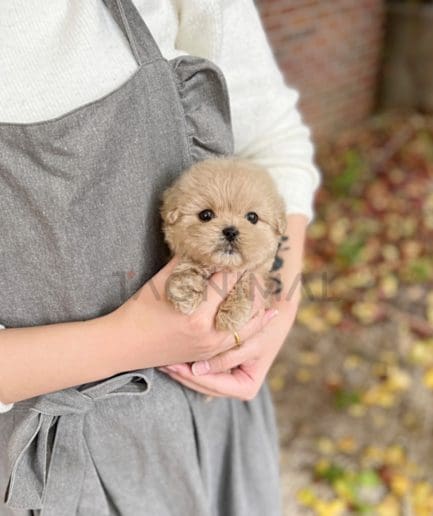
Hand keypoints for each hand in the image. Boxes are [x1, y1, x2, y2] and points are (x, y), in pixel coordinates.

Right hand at [110, 256, 277, 370]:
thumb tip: (204, 246)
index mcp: (197, 313)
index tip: (244, 255)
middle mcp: (209, 333)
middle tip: (258, 270)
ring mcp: (211, 347)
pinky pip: (240, 341)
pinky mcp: (209, 355)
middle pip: (242, 304)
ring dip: (259, 308)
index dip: (236, 266)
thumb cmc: (140, 310)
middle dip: (251, 285)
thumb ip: (186, 264)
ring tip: (267, 292)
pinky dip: (254, 327)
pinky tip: (266, 317)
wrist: (125, 345)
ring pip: (248, 326)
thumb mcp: (162, 282)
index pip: (227, 283)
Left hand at [158, 283, 300, 400]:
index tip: (175, 366)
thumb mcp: (249, 342)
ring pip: (198, 379)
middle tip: (163, 364)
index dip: (193, 378)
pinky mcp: (219, 368)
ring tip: (162, 361)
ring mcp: (226, 378)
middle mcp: (235, 387)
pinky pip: (199, 369)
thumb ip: (227, 358)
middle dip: (183, 375)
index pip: (213, 386)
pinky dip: (186, 361)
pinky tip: (170, 355)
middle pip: (203, 385)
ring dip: (180, 370)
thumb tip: (199, 370)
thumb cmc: (263, 325)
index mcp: (246, 388)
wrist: (272, 310)